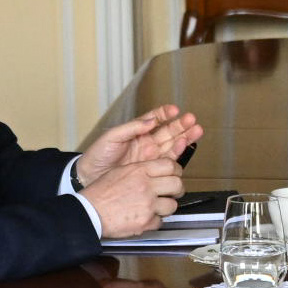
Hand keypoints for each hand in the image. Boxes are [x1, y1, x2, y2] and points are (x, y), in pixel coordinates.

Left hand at [75, 105, 203, 185]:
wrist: (91, 177)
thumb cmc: (98, 155)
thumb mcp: (113, 136)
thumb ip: (133, 127)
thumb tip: (151, 120)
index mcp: (137, 132)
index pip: (155, 119)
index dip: (165, 113)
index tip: (174, 110)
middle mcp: (146, 143)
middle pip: (168, 131)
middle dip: (181, 125)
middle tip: (192, 119)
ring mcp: (150, 157)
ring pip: (172, 145)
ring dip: (184, 137)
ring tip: (196, 130)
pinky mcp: (152, 170)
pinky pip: (168, 161)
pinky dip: (177, 153)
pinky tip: (183, 145)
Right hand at [80, 159, 183, 237]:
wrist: (89, 212)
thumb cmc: (101, 193)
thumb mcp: (120, 172)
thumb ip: (140, 171)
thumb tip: (157, 173)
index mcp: (140, 171)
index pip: (170, 166)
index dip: (176, 171)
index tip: (174, 176)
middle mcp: (147, 186)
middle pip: (177, 184)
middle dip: (177, 190)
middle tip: (172, 193)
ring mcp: (148, 205)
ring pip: (172, 205)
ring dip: (166, 207)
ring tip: (156, 208)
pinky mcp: (146, 222)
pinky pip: (160, 222)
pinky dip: (153, 221)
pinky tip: (144, 218)